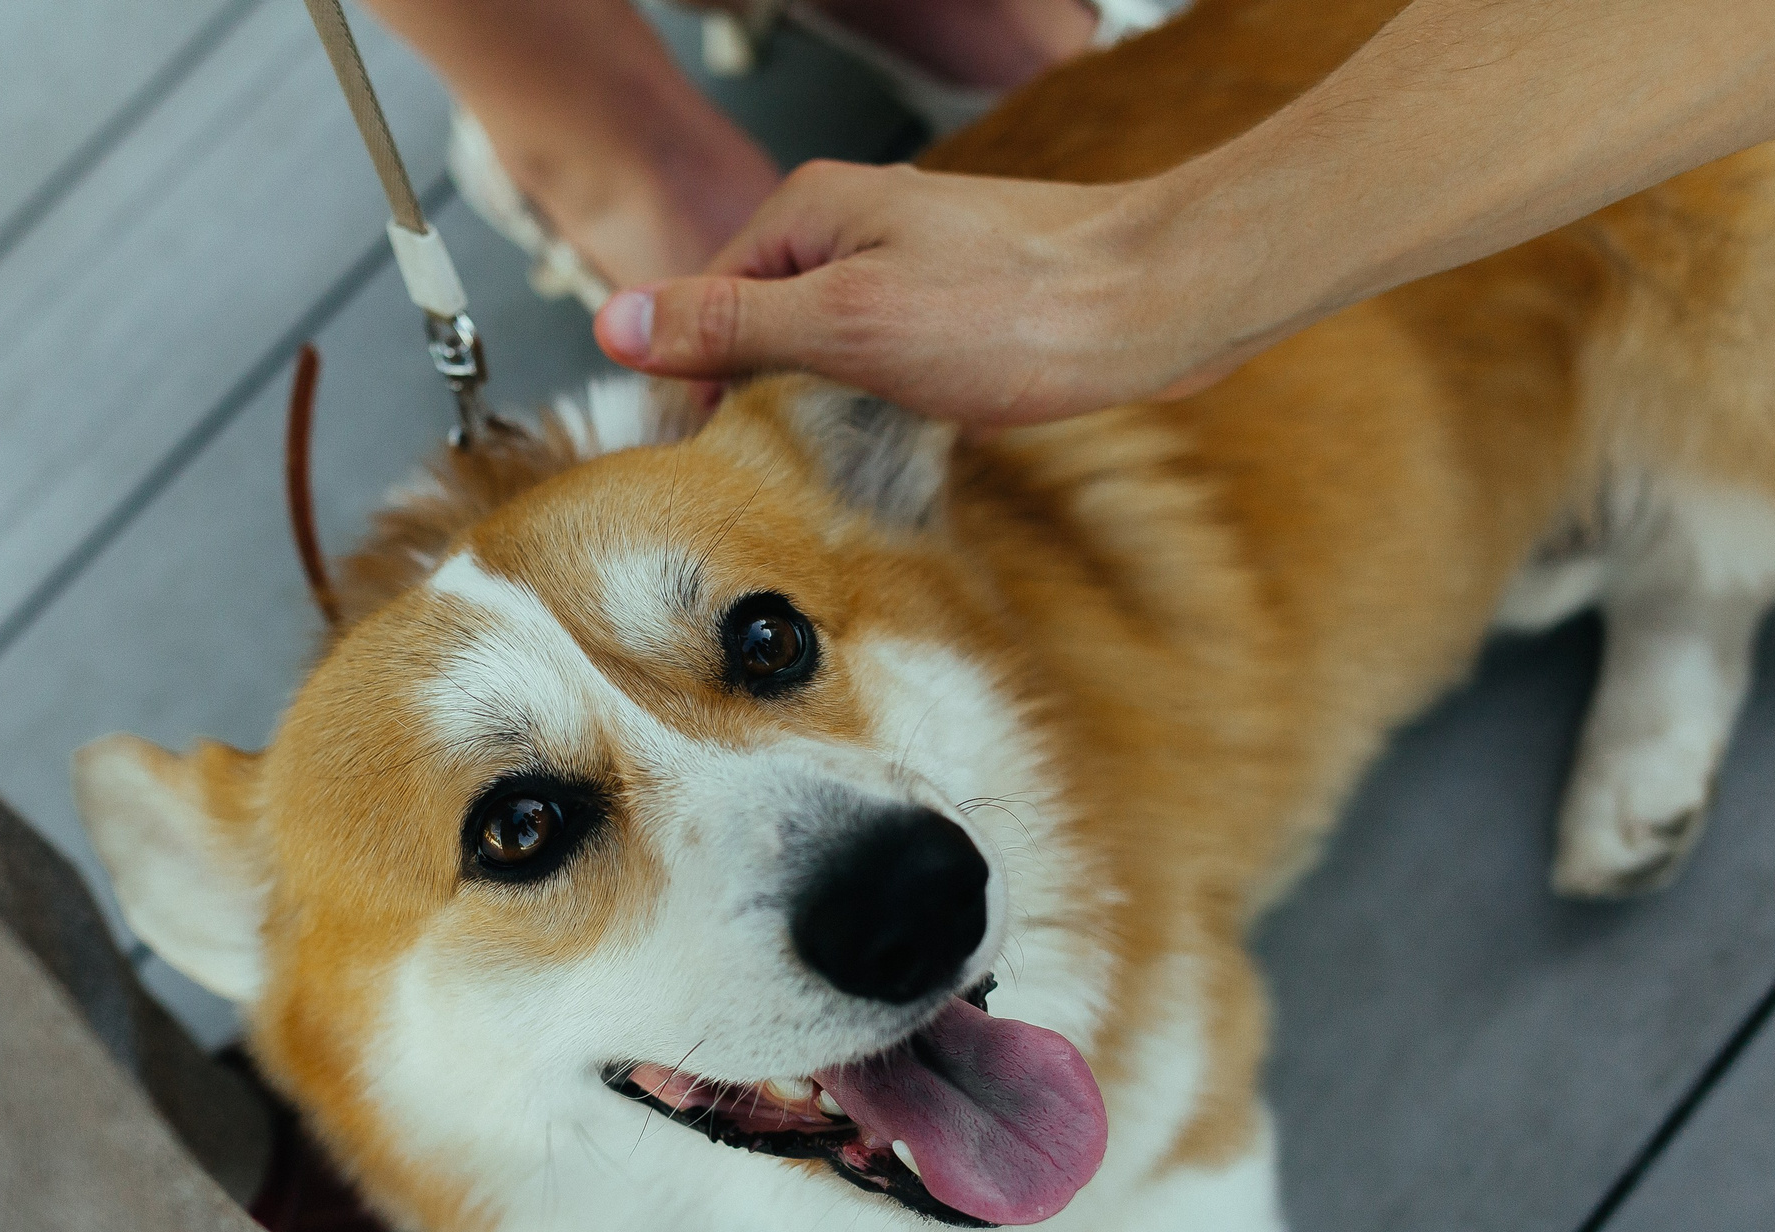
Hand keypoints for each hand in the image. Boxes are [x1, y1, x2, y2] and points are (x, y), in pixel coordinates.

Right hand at [593, 160, 1262, 426]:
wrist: (1159, 304)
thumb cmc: (1021, 308)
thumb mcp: (846, 327)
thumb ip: (727, 327)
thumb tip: (615, 323)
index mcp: (810, 210)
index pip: (705, 304)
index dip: (694, 387)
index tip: (695, 463)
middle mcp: (853, 225)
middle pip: (758, 324)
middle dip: (753, 397)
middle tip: (759, 479)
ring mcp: (906, 262)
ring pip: (819, 344)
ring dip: (814, 405)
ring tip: (823, 465)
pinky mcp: (953, 305)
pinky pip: (878, 357)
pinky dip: (870, 401)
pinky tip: (890, 439)